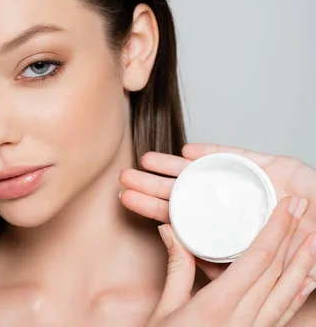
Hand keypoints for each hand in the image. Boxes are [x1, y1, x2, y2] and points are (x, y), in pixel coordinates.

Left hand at [119, 143, 315, 280]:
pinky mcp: (266, 166)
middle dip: (152, 183)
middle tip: (124, 175)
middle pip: (182, 190)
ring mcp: (243, 182)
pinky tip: (189, 151)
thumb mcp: (256, 259)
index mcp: (219, 222)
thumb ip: (227, 262)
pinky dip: (213, 155)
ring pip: (201, 171)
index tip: (125, 199)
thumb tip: (196, 267)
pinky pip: (236, 158)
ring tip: (148, 159)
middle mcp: (226, 200)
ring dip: (174, 165)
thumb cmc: (294, 243)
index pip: (178, 214)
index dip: (152, 207)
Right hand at [147, 197, 315, 326]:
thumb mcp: (164, 309)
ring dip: (304, 262)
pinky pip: (284, 315)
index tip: (285, 205)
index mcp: (216, 306)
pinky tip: (308, 280)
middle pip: (277, 272)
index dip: (275, 230)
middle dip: (293, 237)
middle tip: (303, 206)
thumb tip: (171, 230)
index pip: (256, 259)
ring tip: (315, 236)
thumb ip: (176, 268)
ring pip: (288, 293)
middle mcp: (242, 321)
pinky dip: (299, 294)